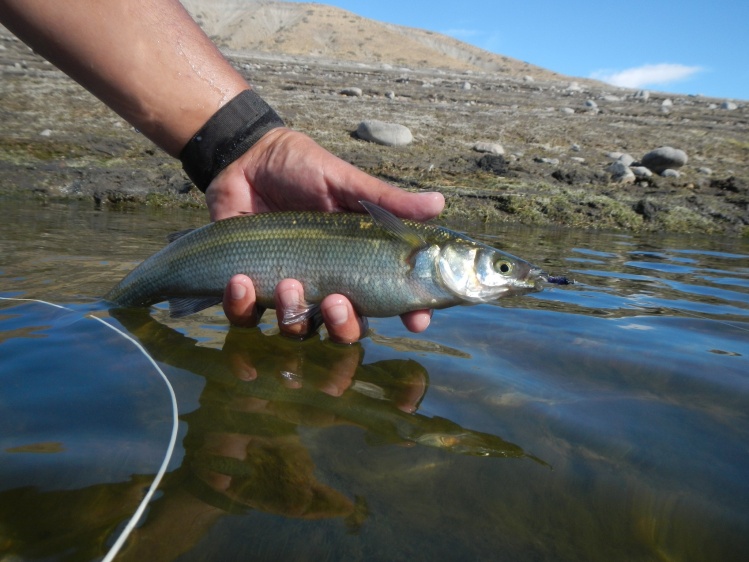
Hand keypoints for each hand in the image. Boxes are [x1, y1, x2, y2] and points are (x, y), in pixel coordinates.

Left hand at [208, 128, 443, 342]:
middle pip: (345, 331)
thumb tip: (439, 203)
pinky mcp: (246, 288)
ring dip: (294, 315)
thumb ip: (386, 201)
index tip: (416, 321)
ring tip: (287, 283)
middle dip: (344, 326)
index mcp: (354, 263)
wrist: (246, 157)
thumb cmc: (302, 169)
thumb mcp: (345, 182)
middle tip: (336, 302)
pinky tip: (240, 280)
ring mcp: (286, 289)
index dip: (408, 315)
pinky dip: (241, 305)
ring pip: (297, 331)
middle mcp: (324, 284)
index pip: (389, 299)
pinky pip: (244, 317)